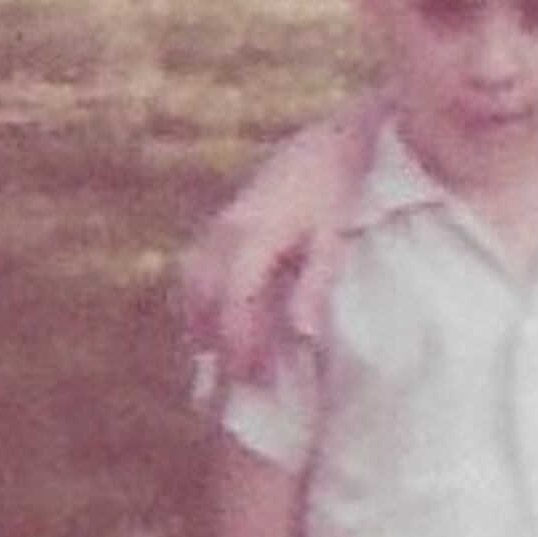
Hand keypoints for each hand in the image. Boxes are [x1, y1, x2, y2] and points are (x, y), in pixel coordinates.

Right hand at [178, 112, 368, 384]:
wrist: (334, 138)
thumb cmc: (343, 187)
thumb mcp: (337, 235)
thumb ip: (317, 283)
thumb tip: (304, 334)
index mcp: (252, 233)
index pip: (235, 303)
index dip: (240, 346)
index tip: (251, 385)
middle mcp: (225, 229)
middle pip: (204, 300)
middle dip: (212, 348)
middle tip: (220, 398)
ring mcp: (219, 224)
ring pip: (194, 285)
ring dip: (200, 327)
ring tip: (211, 373)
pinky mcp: (223, 223)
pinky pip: (199, 271)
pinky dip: (202, 303)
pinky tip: (212, 330)